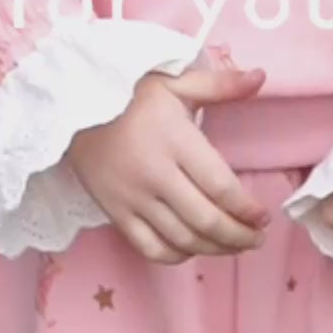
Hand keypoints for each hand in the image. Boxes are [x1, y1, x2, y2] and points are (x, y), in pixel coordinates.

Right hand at [65, 61, 270, 265]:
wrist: (69, 104)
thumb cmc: (128, 92)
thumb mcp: (174, 81)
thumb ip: (220, 84)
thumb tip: (260, 77)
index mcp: (176, 142)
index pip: (220, 187)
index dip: (246, 209)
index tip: (263, 216)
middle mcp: (155, 175)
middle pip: (205, 220)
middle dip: (238, 236)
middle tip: (256, 239)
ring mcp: (133, 198)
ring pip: (181, 239)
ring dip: (214, 249)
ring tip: (234, 246)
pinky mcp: (115, 212)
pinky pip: (149, 247)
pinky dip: (176, 256)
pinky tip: (193, 249)